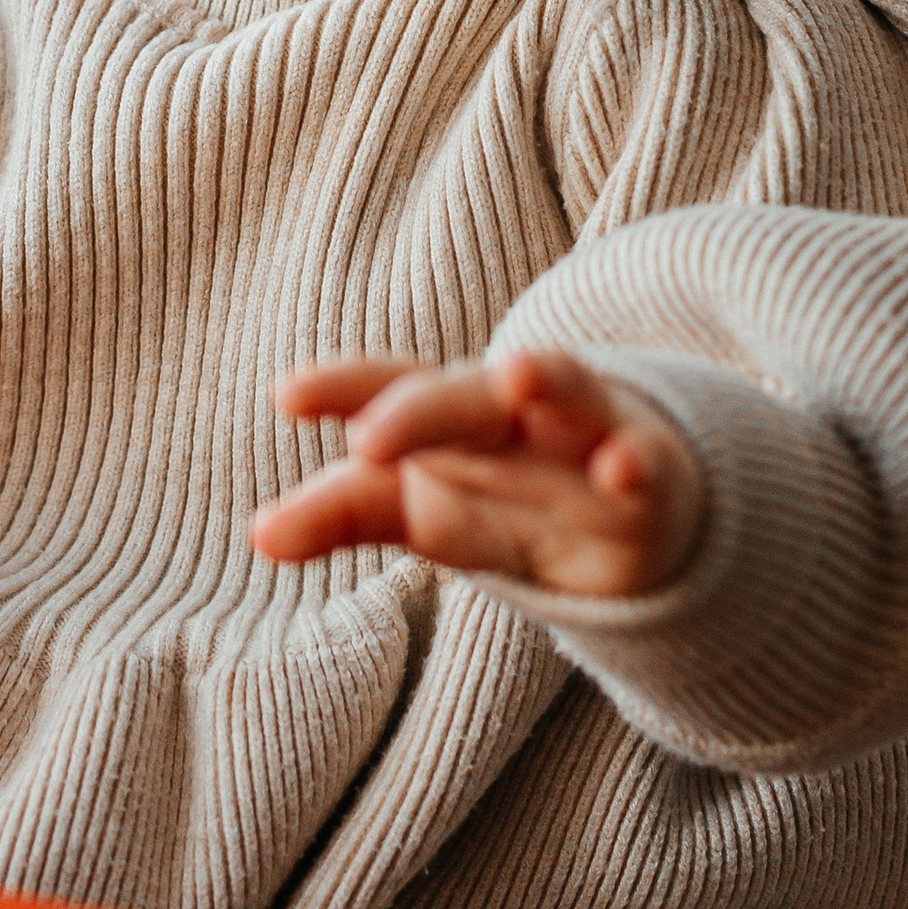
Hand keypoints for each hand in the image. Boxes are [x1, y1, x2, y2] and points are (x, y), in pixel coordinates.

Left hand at [254, 347, 703, 599]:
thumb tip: (257, 535)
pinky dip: (634, 463)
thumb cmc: (507, 496)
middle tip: (370, 438)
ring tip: (518, 373)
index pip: (391, 387)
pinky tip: (620, 467)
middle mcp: (514, 412)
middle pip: (466, 398)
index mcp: (450, 413)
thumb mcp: (422, 508)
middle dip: (422, 410)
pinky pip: (644, 466)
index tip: (286, 396)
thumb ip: (342, 511)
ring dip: (548, 381)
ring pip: (567, 399)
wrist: (631, 514)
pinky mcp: (649, 477)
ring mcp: (586, 435)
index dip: (344, 388)